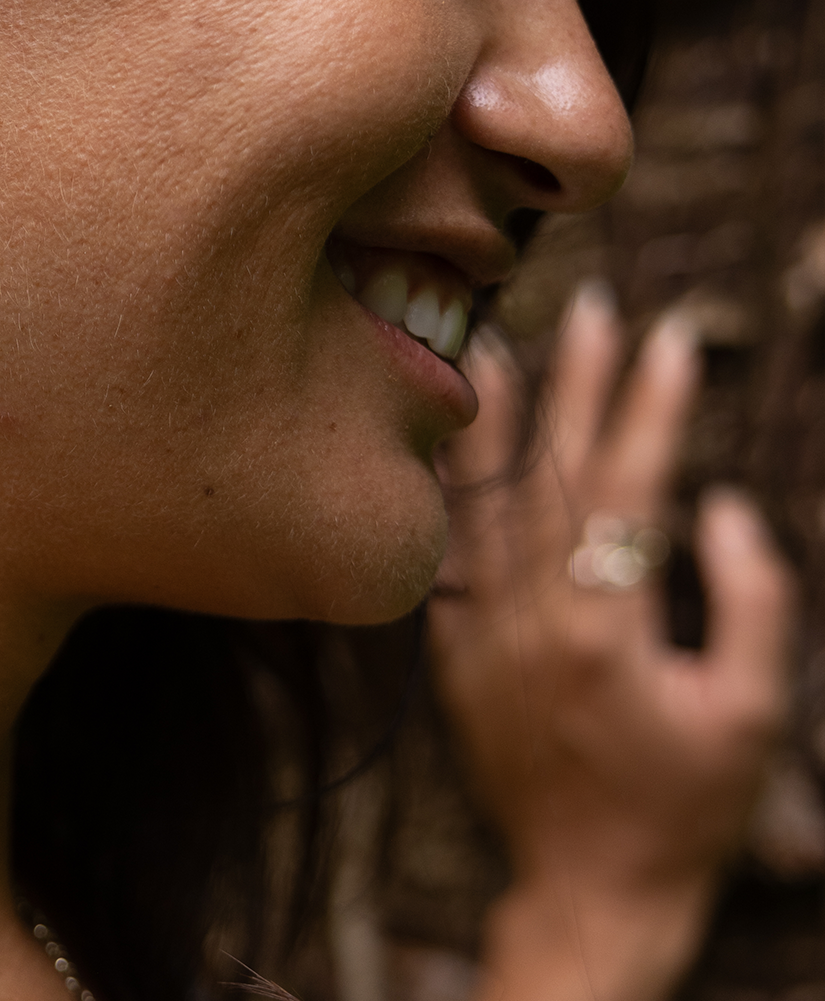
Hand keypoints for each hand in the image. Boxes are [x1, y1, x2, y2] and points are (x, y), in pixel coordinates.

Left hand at [429, 285, 796, 1000]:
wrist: (589, 889)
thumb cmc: (684, 807)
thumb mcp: (748, 715)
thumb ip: (748, 603)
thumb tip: (724, 505)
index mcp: (604, 625)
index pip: (629, 485)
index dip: (652, 406)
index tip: (672, 337)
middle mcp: (528, 614)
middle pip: (552, 470)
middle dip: (578, 380)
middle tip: (594, 303)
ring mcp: (480, 629)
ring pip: (482, 497)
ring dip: (495, 415)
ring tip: (498, 337)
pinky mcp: (453, 649)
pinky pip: (444, 548)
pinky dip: (448, 486)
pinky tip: (444, 436)